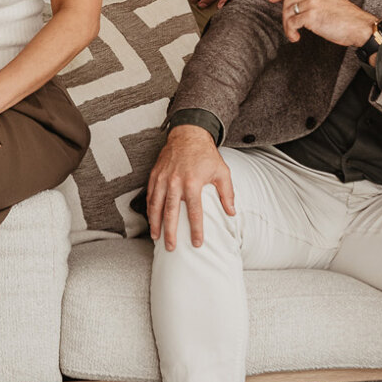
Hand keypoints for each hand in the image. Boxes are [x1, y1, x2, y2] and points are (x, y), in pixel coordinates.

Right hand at [147, 125, 235, 249]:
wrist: (188, 134)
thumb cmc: (206, 154)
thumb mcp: (222, 172)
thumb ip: (227, 193)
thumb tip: (232, 213)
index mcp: (193, 183)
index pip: (194, 212)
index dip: (196, 230)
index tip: (196, 243)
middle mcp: (175, 182)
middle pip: (171, 213)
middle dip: (170, 232)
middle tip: (171, 247)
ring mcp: (163, 178)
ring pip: (156, 205)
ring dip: (155, 223)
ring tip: (156, 237)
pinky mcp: (155, 175)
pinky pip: (150, 195)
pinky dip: (149, 208)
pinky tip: (151, 218)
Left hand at [270, 0, 376, 47]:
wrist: (361, 27)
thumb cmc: (349, 20)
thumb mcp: (332, 1)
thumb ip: (318, 0)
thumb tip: (300, 8)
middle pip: (288, 2)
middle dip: (285, 16)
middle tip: (290, 28)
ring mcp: (313, 2)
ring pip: (288, 13)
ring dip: (287, 27)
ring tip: (293, 35)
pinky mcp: (312, 15)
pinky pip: (292, 23)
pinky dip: (291, 32)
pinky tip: (296, 38)